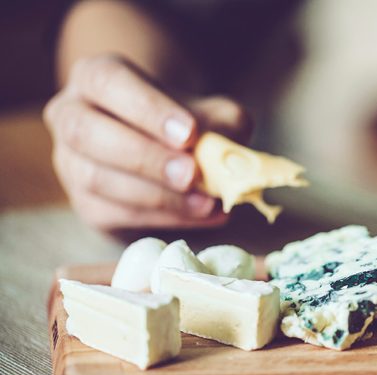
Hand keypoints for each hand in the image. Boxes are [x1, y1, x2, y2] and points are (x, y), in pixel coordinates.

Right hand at [43, 54, 251, 230]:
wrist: (169, 156)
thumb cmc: (190, 124)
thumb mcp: (213, 113)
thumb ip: (222, 126)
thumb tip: (228, 157)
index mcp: (96, 77)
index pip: (109, 82)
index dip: (149, 109)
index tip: (190, 134)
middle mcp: (71, 115)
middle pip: (88, 133)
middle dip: (145, 157)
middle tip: (192, 174)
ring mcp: (72, 163)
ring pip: (98, 179)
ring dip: (158, 196)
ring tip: (207, 202)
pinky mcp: (88, 205)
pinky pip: (117, 214)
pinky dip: (165, 218)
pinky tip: (203, 215)